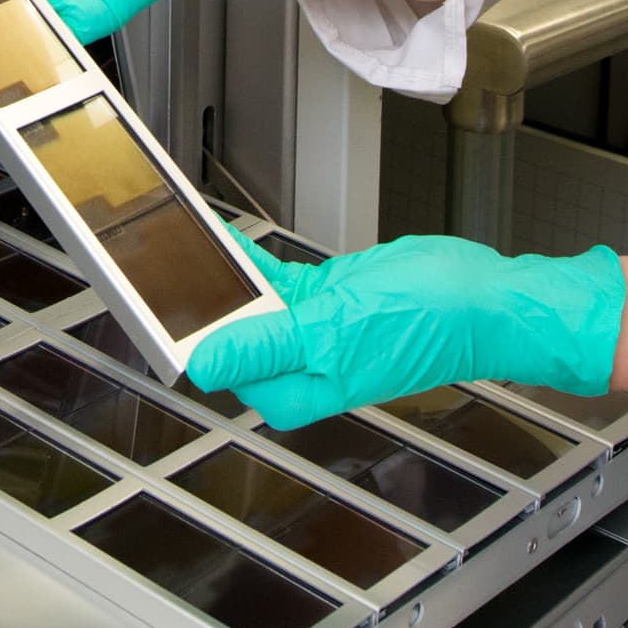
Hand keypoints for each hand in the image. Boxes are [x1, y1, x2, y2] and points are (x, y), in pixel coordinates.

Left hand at [184, 231, 624, 428]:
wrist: (484, 297)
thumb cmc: (430, 321)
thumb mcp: (336, 329)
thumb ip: (265, 345)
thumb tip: (202, 366)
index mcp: (292, 389)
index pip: (214, 361)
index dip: (180, 328)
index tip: (143, 291)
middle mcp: (295, 368)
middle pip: (224, 331)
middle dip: (190, 297)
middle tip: (148, 253)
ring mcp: (308, 334)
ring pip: (245, 303)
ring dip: (215, 275)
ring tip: (172, 238)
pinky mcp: (321, 303)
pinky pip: (270, 283)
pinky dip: (246, 265)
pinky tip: (215, 242)